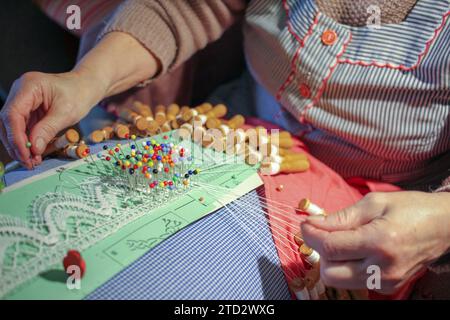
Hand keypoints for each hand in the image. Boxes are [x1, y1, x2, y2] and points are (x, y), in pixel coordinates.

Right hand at [0, 70, 105, 167]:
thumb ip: (48, 129)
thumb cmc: (79, 93)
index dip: (16, 137)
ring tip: (32, 161)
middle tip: (28, 162)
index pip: (12, 114)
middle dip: (16, 144)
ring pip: (12, 127)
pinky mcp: (27, 111)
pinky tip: (34, 154)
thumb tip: (34, 149)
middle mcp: (20, 92)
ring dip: (20, 146)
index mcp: (29, 86)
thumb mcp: (66, 112)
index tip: (25, 154)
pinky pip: (22, 128)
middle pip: (7, 122)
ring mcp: (22, 102)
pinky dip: (27, 142)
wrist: (86, 86)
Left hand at [301, 191, 449, 293]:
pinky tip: (356, 250)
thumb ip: (340, 217)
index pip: (329, 247)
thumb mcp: (374, 203)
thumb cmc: (410, 209)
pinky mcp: (388, 287)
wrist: (444, 227)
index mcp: (379, 242)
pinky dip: (346, 267)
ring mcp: (386, 281)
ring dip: (331, 261)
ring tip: (341, 240)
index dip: (310, 235)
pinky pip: (353, 281)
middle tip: (323, 233)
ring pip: (338, 280)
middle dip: (319, 252)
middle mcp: (382, 268)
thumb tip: (312, 224)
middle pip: (329, 272)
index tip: (305, 224)